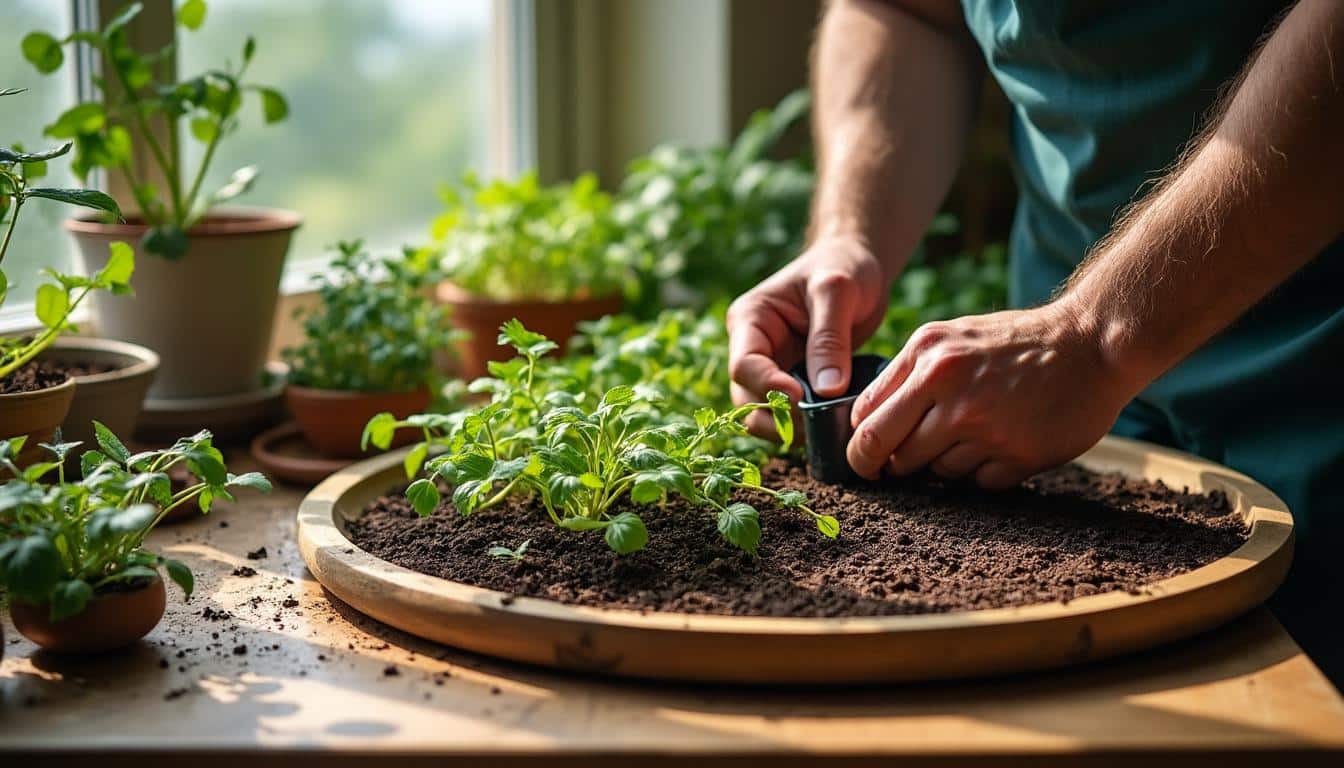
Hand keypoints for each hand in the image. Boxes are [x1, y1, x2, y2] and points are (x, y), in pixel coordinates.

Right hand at [726, 235, 889, 437]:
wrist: (859, 266)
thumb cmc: (844, 267)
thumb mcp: (837, 292)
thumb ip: (829, 339)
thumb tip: (825, 390)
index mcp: (750, 320)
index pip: (744, 365)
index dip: (768, 387)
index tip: (801, 397)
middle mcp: (753, 348)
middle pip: (748, 399)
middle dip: (779, 416)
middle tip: (818, 424)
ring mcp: (772, 368)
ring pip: (765, 414)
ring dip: (792, 428)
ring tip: (829, 427)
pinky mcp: (793, 382)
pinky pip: (791, 415)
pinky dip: (808, 425)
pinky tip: (834, 423)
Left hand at [846, 303, 1135, 487]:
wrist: (1092, 342)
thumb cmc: (1014, 342)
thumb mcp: (950, 338)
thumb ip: (906, 376)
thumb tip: (863, 424)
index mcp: (928, 358)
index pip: (866, 423)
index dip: (861, 448)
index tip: (868, 458)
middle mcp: (951, 391)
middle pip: (893, 456)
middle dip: (892, 467)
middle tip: (902, 465)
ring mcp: (986, 426)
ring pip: (936, 472)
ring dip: (945, 465)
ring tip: (973, 436)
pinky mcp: (1019, 456)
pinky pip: (977, 483)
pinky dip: (982, 473)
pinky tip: (1000, 446)